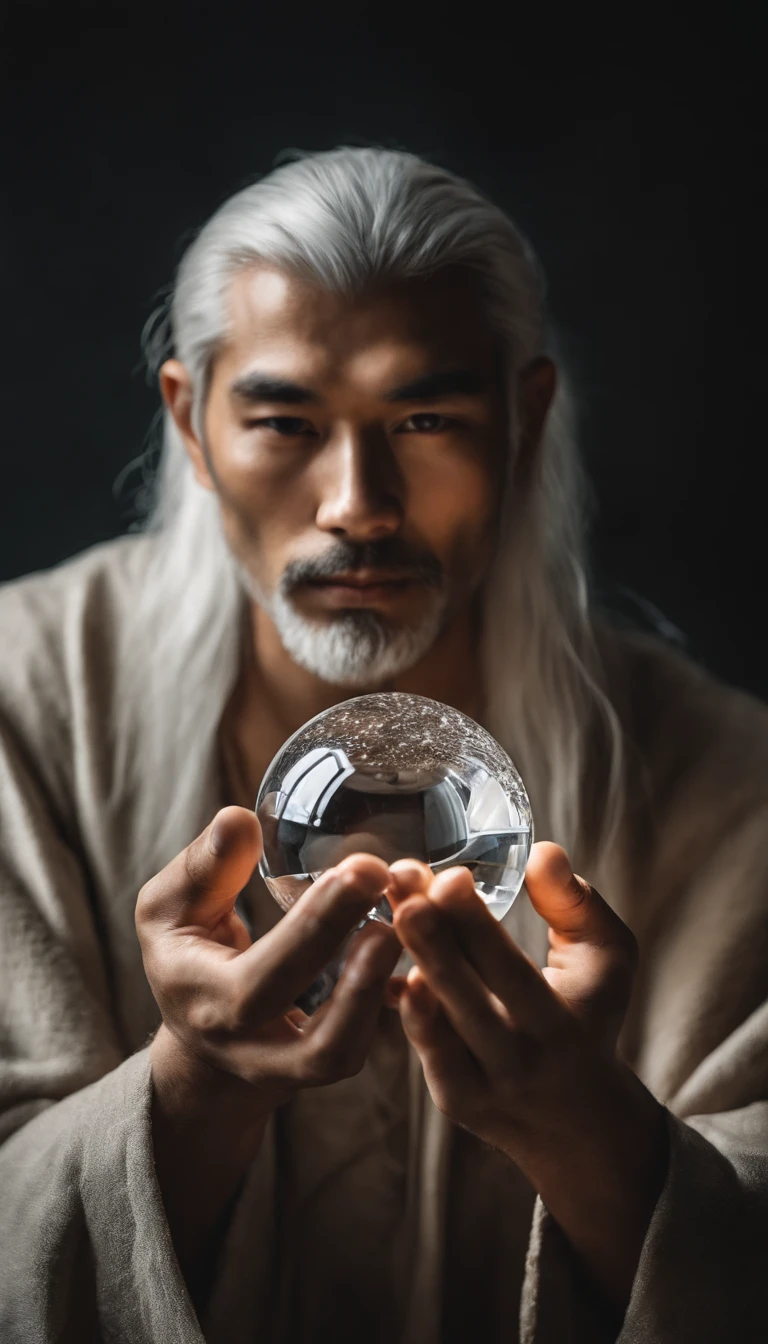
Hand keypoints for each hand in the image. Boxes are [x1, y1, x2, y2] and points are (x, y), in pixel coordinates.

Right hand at [136, 805, 401, 1116]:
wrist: (200, 1043)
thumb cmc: (186, 957)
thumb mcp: (168, 909)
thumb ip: (204, 867)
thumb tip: (239, 819)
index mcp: (207, 1003)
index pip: (264, 979)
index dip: (317, 927)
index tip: (362, 870)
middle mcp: (249, 1050)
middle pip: (316, 1034)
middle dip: (361, 966)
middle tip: (398, 894)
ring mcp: (289, 1069)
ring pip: (343, 1056)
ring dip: (380, 994)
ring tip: (406, 927)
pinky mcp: (325, 1065)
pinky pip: (363, 1046)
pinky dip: (397, 1005)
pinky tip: (423, 948)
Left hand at [386, 843, 666, 1309]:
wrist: (579, 1117)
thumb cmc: (590, 1014)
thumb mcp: (607, 958)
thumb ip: (577, 904)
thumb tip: (544, 853)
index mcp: (563, 1022)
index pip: (510, 969)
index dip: (476, 924)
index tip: (448, 877)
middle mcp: (522, 1059)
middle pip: (467, 998)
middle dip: (432, 941)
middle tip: (400, 891)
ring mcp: (484, 1084)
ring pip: (438, 1027)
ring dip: (411, 969)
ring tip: (388, 918)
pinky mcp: (455, 1099)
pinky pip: (425, 1053)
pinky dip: (407, 1014)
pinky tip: (387, 972)